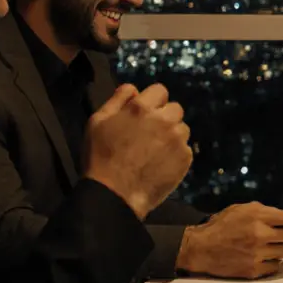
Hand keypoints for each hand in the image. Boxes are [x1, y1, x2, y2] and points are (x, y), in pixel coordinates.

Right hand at [82, 84, 190, 219]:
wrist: (114, 194)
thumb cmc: (100, 157)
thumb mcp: (97, 122)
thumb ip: (117, 100)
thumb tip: (133, 88)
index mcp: (142, 107)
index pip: (160, 90)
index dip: (152, 102)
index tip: (144, 115)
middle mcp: (164, 119)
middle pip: (175, 109)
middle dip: (164, 117)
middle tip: (149, 134)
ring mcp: (177, 139)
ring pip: (182, 129)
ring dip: (172, 135)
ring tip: (154, 151)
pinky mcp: (185, 158)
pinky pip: (185, 149)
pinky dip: (176, 154)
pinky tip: (160, 164)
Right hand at [179, 202, 282, 278]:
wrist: (201, 248)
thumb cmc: (221, 225)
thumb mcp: (242, 209)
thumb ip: (265, 211)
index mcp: (258, 216)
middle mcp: (260, 235)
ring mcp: (258, 254)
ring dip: (282, 248)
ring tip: (273, 245)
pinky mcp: (253, 270)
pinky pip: (275, 267)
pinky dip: (273, 262)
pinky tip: (265, 257)